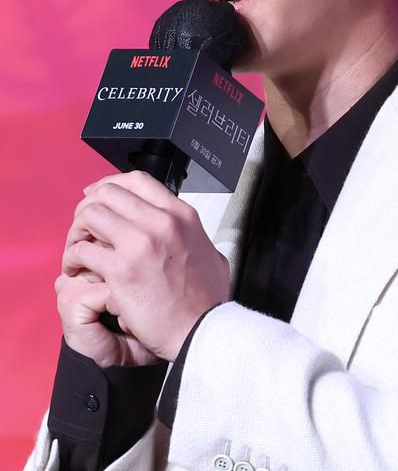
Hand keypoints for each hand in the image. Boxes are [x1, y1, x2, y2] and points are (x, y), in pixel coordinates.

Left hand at [62, 170, 229, 361]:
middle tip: (84, 227)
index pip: (137, 180)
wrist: (202, 331)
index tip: (97, 196)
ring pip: (90, 215)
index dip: (110, 184)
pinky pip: (82, 250)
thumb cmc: (206, 299)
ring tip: (77, 249)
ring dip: (77, 230)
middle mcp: (160, 221)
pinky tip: (75, 269)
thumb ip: (195, 238)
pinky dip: (72, 258)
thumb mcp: (211, 254)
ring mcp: (139, 243)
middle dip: (89, 206)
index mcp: (180, 215)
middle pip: (108, 192)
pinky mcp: (120, 270)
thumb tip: (190, 237)